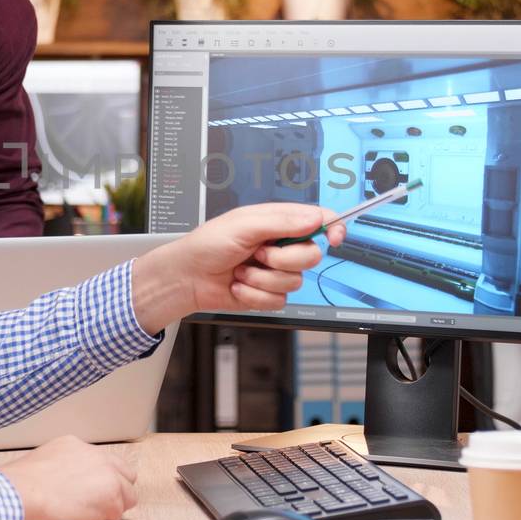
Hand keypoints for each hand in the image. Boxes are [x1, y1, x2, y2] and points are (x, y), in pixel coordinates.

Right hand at [0, 435, 138, 519]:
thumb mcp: (44, 460)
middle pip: (126, 475)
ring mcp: (108, 476)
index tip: (91, 490)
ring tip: (89, 514)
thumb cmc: (21, 484)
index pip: (105, 461)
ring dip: (113, 506)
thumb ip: (65, 465)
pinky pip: (118, 515)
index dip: (101, 479)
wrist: (21, 492)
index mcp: (78, 446)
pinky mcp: (111, 498)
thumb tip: (66, 480)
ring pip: (128, 495)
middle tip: (97, 505)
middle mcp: (98, 456)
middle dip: (115, 490)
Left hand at [130, 203, 344, 334]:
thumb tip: (315, 219)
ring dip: (263, 279)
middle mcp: (280, 246)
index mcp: (277, 222)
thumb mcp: (243, 225)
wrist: (187, 278)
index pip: (318, 220)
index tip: (333, 237)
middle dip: (284, 259)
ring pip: (295, 281)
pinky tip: (239, 286)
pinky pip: (279, 300)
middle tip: (259, 254)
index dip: (332, 227)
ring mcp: (275, 271)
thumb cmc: (207, 245)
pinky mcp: (268, 294)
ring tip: (241, 270)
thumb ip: (282, 222)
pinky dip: (255, 295)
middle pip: (311, 256)